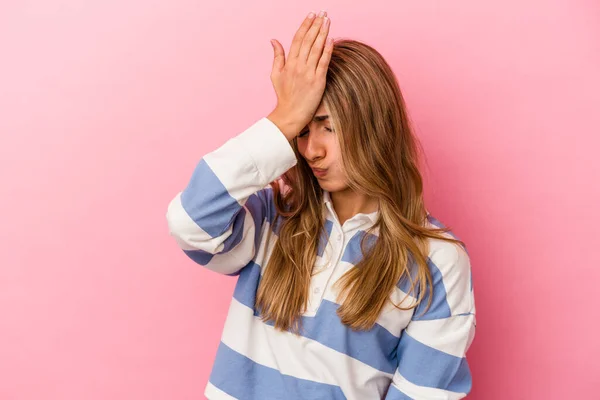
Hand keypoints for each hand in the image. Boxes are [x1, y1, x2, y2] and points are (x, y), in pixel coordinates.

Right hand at [267, 11, 332, 140]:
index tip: (311, 14)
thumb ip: (277, 56)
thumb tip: (274, 40)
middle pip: (308, 40)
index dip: (305, 25)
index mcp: (289, 63)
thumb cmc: (284, 96)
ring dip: (323, 33)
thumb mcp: (275, 75)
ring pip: (316, 48)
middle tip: (323, 12)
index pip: (298, 39)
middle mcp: (298, 66)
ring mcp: (308, 73)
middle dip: (316, 24)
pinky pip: (324, 62)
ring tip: (328, 20)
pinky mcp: (318, 81)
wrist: (290, 115)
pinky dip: (327, 50)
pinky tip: (331, 39)